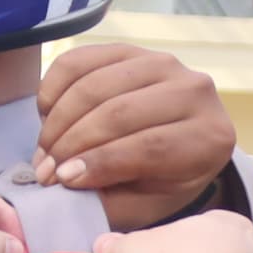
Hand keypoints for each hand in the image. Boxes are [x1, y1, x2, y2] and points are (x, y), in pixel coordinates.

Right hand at [36, 42, 237, 228]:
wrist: (175, 143)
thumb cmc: (160, 181)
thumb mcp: (145, 203)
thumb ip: (111, 198)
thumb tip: (64, 179)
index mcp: (209, 138)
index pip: (151, 146)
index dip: (101, 162)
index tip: (63, 179)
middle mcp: (194, 91)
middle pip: (119, 112)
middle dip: (72, 143)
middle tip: (45, 171)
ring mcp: (162, 63)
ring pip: (96, 85)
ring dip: (59, 120)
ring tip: (44, 150)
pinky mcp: (130, 49)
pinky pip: (80, 61)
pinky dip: (54, 88)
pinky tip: (46, 116)